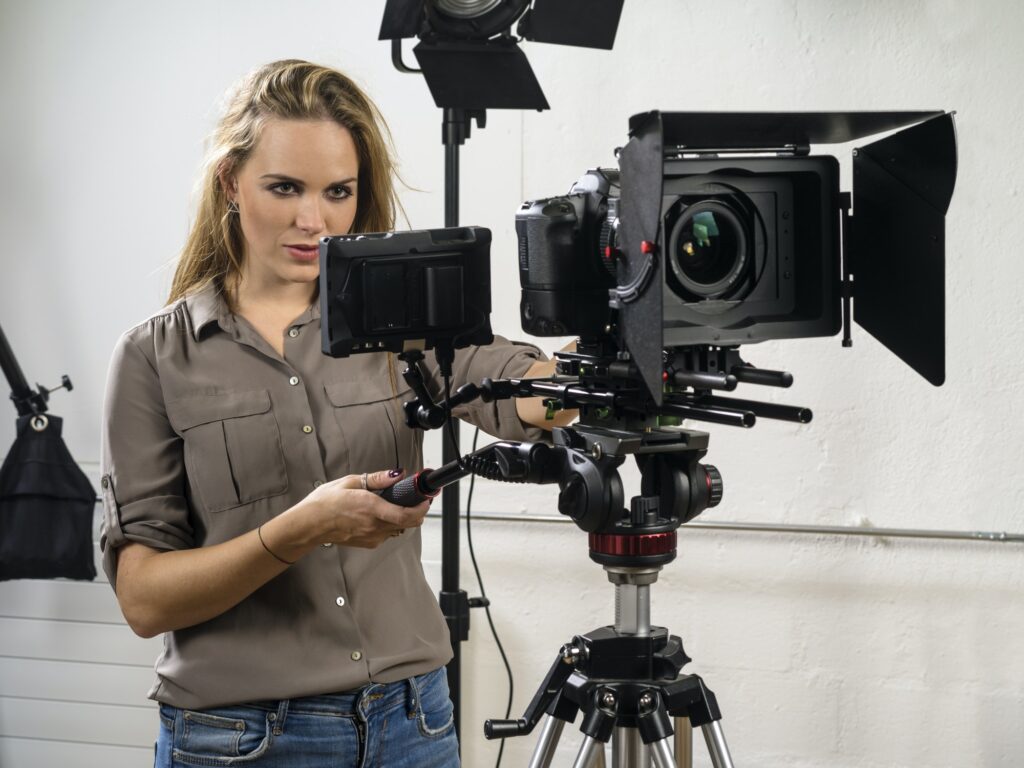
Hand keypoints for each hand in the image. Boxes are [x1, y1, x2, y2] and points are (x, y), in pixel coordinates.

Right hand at [305, 469, 429, 548]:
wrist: (309, 524)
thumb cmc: (325, 502)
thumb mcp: (350, 482)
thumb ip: (377, 479)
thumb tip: (397, 474)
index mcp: (371, 508)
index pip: (406, 514)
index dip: (421, 508)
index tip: (426, 499)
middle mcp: (374, 526)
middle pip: (408, 523)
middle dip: (416, 511)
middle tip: (415, 499)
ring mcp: (372, 537)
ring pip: (398, 528)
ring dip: (402, 518)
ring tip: (392, 505)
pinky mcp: (368, 543)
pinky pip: (387, 534)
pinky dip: (389, 524)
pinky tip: (378, 515)